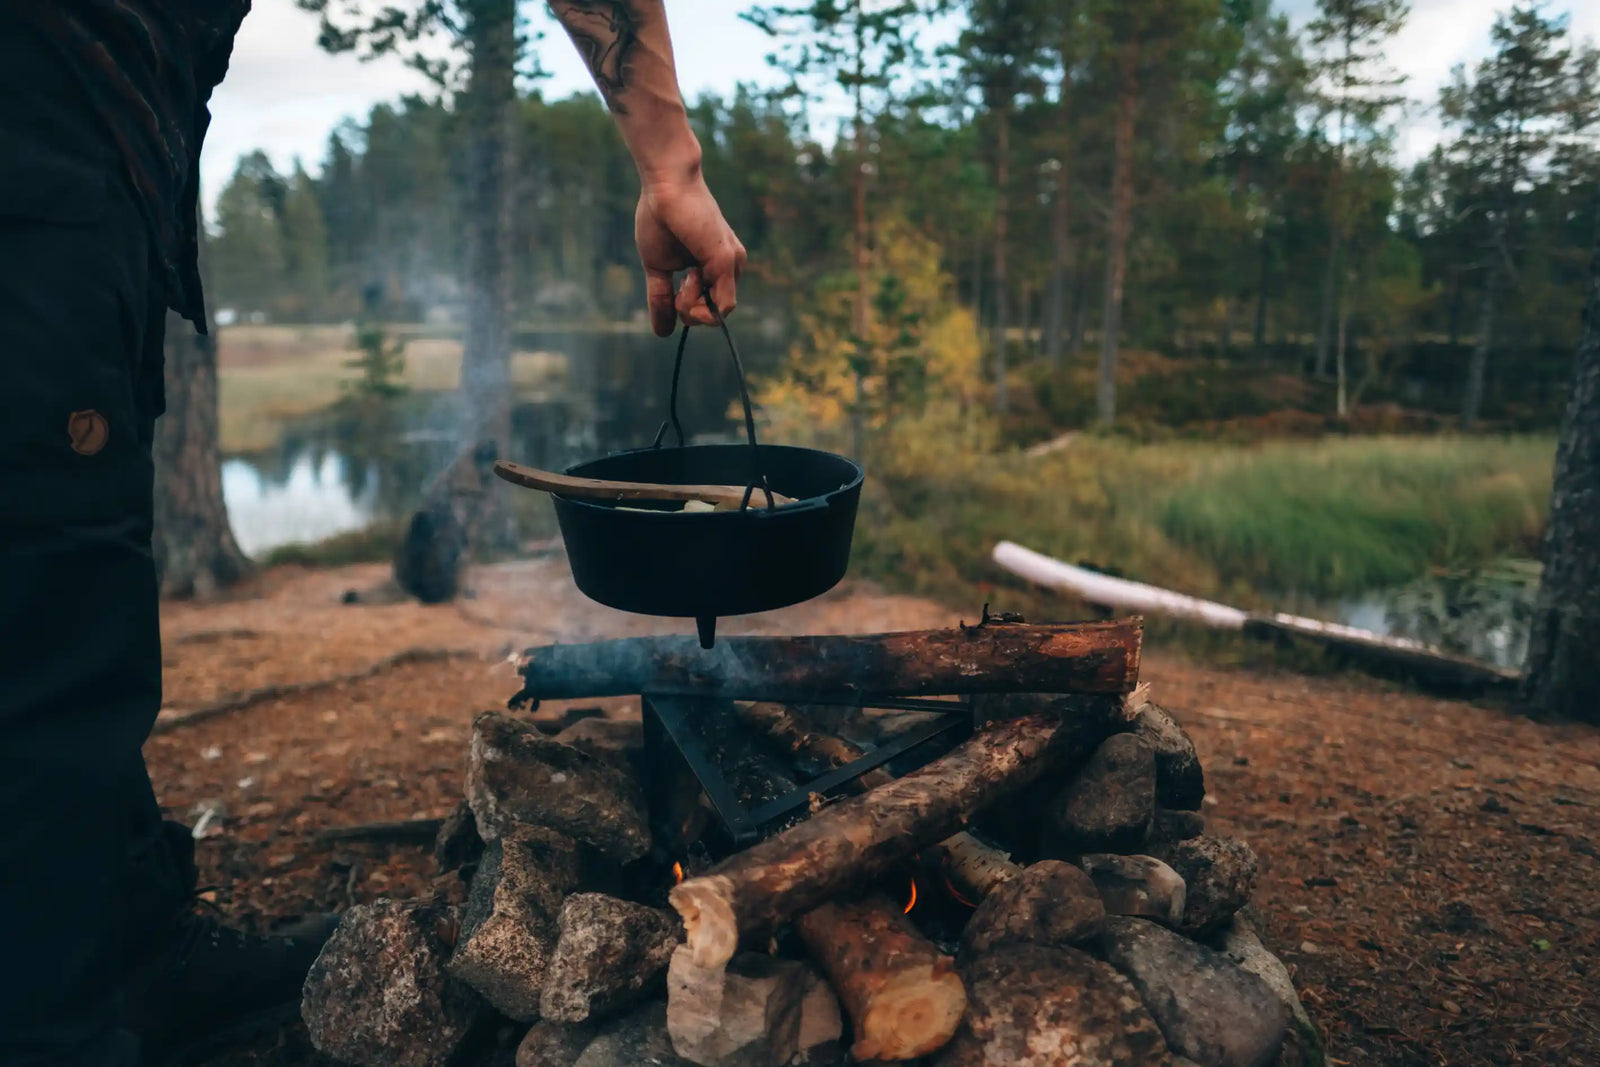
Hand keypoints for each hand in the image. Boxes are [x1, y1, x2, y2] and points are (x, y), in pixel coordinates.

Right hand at [636, 175, 746, 336]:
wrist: (665, 185)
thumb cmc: (660, 217)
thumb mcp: (658, 268)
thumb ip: (661, 298)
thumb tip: (662, 333)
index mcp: (715, 268)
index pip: (710, 308)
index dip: (688, 311)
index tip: (673, 292)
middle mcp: (730, 267)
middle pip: (715, 316)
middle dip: (690, 312)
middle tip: (679, 286)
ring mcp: (732, 265)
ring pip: (718, 315)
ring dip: (692, 308)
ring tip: (684, 279)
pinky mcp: (728, 261)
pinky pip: (720, 307)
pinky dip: (698, 304)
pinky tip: (688, 278)